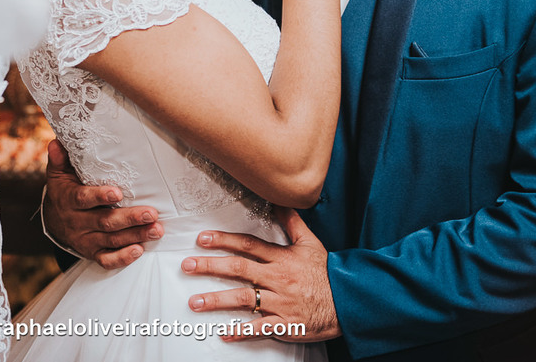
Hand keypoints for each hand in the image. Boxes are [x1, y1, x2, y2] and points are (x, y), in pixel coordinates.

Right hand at [42, 139, 163, 268]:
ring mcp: (85, 240)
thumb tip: (57, 142)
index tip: (118, 193)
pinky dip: (122, 258)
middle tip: (151, 214)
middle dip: (129, 218)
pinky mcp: (92, 253)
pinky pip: (107, 260)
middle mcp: (77, 222)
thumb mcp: (58, 174)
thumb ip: (60, 159)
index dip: (100, 197)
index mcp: (69, 200)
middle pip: (104, 222)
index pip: (84, 199)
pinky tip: (139, 251)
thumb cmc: (64, 190)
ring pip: (111, 240)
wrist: (53, 221)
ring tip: (156, 230)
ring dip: (135, 236)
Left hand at [181, 206, 339, 342]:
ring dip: (217, 300)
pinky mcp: (285, 323)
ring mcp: (280, 301)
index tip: (202, 239)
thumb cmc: (327, 273)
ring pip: (244, 298)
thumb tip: (278, 203)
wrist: (349, 301)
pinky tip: (224, 332)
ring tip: (195, 302)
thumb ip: (292, 223)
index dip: (223, 241)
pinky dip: (241, 331)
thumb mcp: (311, 243)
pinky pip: (259, 328)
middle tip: (187, 265)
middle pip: (238, 269)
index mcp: (281, 258)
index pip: (247, 245)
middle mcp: (277, 278)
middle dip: (210, 266)